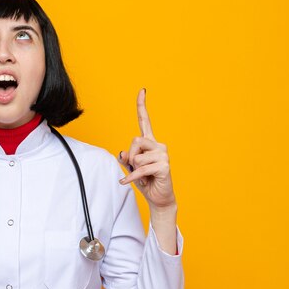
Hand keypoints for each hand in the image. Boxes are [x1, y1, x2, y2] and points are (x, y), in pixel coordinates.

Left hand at [117, 89, 175, 210]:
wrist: (158, 197)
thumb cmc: (145, 180)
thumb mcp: (130, 167)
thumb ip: (126, 157)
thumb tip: (123, 153)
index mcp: (149, 142)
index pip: (144, 121)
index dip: (142, 106)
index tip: (142, 90)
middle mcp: (158, 145)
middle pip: (134, 140)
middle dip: (130, 156)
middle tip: (135, 167)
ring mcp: (163, 155)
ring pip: (136, 156)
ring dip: (134, 169)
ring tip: (143, 176)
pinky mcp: (164, 166)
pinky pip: (140, 169)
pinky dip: (131, 178)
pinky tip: (126, 182)